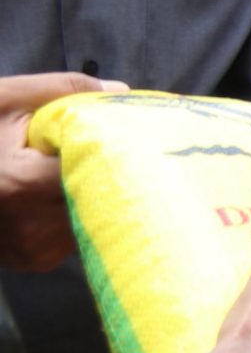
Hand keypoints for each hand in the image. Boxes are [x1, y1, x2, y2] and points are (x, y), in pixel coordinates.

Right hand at [0, 70, 120, 271]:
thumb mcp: (12, 97)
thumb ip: (70, 90)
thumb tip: (121, 94)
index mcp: (23, 184)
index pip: (98, 174)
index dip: (121, 155)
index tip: (136, 139)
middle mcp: (28, 226)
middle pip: (100, 202)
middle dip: (113, 178)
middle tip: (123, 154)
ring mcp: (28, 250)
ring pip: (91, 222)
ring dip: (96, 199)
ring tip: (82, 172)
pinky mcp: (28, 262)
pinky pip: (74, 238)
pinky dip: (77, 217)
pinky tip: (64, 195)